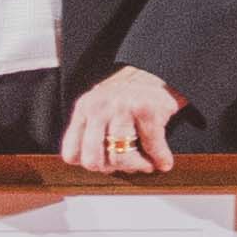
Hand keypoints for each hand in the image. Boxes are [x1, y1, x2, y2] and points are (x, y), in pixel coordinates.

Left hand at [59, 67, 182, 173]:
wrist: (161, 67)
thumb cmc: (132, 95)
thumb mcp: (103, 108)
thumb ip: (93, 132)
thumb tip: (98, 168)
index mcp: (84, 109)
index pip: (72, 154)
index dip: (91, 164)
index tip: (108, 162)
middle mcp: (98, 108)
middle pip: (92, 161)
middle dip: (113, 169)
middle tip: (128, 164)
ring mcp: (121, 108)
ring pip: (120, 159)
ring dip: (138, 166)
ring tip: (147, 163)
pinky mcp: (146, 110)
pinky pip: (151, 149)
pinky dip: (161, 159)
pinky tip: (164, 160)